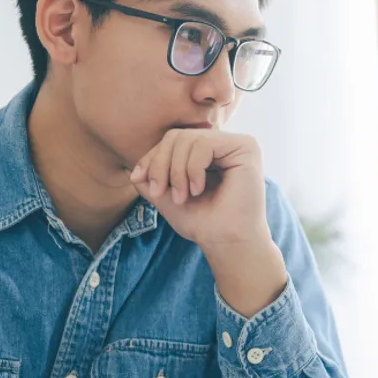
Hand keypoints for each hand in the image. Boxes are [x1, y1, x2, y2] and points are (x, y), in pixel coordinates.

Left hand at [128, 129, 268, 249]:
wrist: (226, 242)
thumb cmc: (202, 223)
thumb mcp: (166, 197)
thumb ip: (150, 180)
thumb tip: (132, 170)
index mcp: (206, 152)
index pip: (172, 140)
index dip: (152, 157)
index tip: (139, 179)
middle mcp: (222, 143)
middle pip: (177, 136)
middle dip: (161, 164)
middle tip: (159, 192)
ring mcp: (235, 143)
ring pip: (188, 138)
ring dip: (176, 171)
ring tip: (181, 197)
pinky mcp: (246, 147)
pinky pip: (204, 144)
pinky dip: (193, 169)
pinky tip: (197, 189)